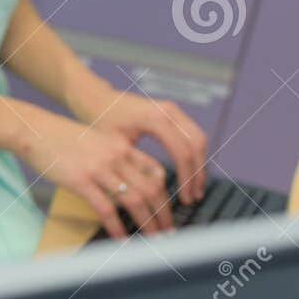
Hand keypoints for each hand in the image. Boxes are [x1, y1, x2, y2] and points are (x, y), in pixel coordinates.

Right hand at [14, 110, 173, 238]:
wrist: (34, 130)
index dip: (166, 194)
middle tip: (167, 232)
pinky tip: (121, 238)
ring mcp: (98, 168)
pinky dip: (117, 227)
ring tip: (152, 239)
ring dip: (147, 224)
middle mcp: (115, 156)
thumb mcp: (96, 142)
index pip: (155, 171)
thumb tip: (127, 185)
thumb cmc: (62, 139)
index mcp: (121, 146)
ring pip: (134, 200)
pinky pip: (106, 209)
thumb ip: (113, 159)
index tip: (168, 210)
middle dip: (163, 215)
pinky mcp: (80, 180)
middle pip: (150, 189)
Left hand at [77, 87, 209, 206]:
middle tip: (194, 197)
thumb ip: (136, 166)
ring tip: (195, 189)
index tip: (184, 199)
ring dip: (200, 165)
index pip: (181, 152)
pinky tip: (190, 173)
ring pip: (199, 139)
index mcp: (154, 119)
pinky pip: (193, 134)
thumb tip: (153, 195)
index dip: (186, 178)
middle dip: (197, 174)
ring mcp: (173, 109)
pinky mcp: (174, 112)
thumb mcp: (116, 145)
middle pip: (196, 145)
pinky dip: (195, 155)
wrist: (99, 99)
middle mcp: (168, 111)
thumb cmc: (103, 122)